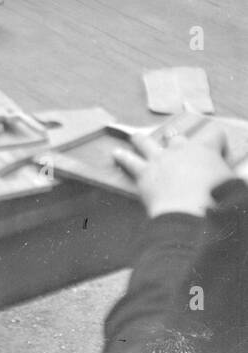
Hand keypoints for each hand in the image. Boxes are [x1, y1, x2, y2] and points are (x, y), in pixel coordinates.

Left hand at [114, 124, 233, 217]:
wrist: (192, 217)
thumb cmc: (220, 203)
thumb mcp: (236, 188)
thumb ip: (234, 181)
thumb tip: (237, 181)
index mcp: (205, 151)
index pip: (214, 134)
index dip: (219, 141)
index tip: (221, 151)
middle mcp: (180, 151)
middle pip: (177, 138)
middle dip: (177, 141)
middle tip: (176, 142)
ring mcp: (159, 161)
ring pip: (146, 143)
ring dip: (142, 140)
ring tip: (136, 137)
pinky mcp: (144, 174)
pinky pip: (130, 162)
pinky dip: (123, 157)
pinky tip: (116, 154)